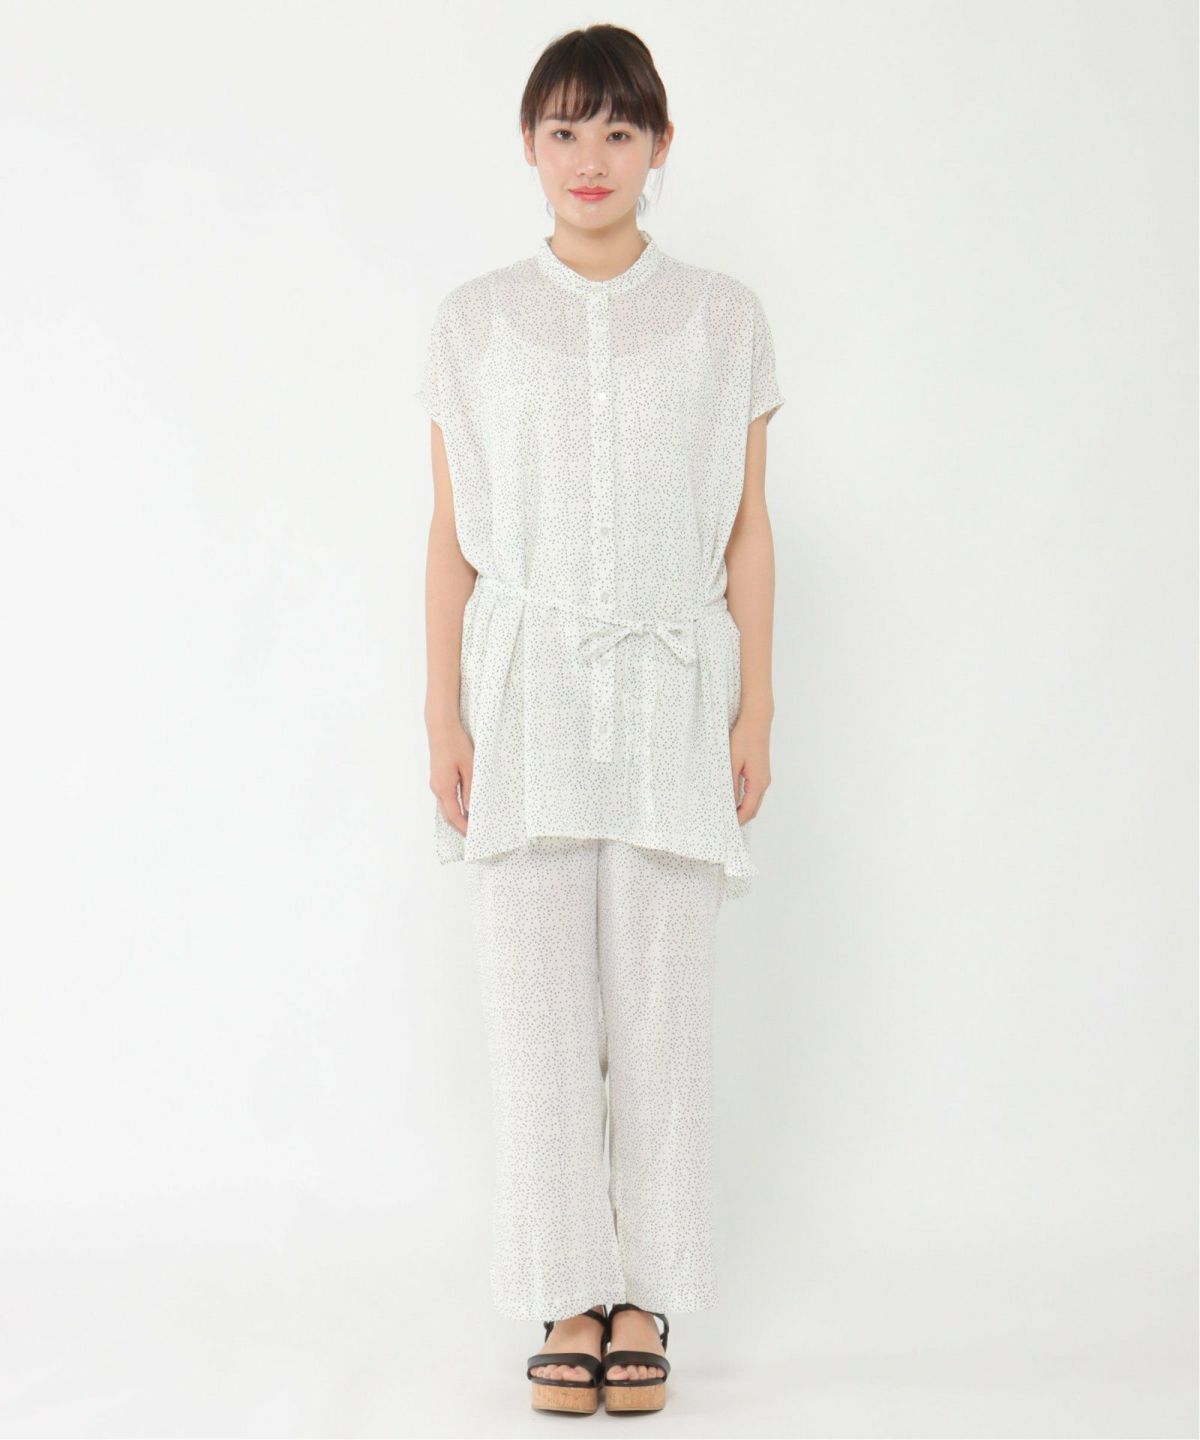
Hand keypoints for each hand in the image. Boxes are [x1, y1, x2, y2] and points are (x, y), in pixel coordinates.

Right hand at [429, 718, 473, 836]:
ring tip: (470, 825)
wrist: (441, 727)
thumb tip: (471, 809)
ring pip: (445, 808)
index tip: (474, 837)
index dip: (464, 828)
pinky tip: (463, 809)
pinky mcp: (437, 778)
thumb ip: (471, 790)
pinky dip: (453, 808)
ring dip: (456, 818)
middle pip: (448, 815)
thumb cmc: (456, 744)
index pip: (455, 816)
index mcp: (444, 788)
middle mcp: (437, 788)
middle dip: (459, 828)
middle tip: (473, 837)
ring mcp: (435, 784)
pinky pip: (445, 800)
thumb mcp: (470, 767)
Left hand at [730, 713, 770, 822]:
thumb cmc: (744, 738)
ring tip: (725, 812)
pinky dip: (744, 799)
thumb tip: (727, 802)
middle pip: (753, 809)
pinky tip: (732, 797)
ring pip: (754, 801)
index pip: (748, 810)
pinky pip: (753, 792)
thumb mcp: (732, 762)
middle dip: (740, 818)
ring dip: (742, 809)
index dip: (737, 821)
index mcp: (758, 783)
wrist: (757, 721)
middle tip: (724, 824)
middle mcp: (764, 782)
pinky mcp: (760, 772)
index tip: (725, 828)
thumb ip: (730, 784)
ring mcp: (764, 777)